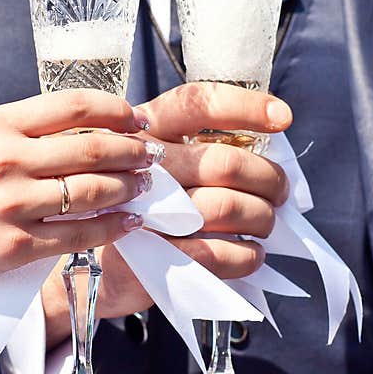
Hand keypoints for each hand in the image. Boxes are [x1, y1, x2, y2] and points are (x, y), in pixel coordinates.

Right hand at [0, 90, 161, 284]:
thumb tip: (83, 131)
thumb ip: (23, 130)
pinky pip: (79, 234)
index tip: (137, 117)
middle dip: (132, 150)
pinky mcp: (18, 244)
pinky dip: (112, 227)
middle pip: (92, 149)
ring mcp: (14, 204)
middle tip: (152, 153)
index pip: (74, 106)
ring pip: (91, 191)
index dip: (116, 110)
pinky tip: (130, 222)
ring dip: (128, 186)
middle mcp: (10, 160)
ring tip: (145, 185)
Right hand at [42, 83, 291, 332]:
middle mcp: (139, 164)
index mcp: (144, 129)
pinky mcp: (152, 256)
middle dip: (269, 178)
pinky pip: (219, 253)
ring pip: (228, 207)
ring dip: (262, 218)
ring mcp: (143, 210)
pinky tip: (251, 253)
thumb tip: (266, 156)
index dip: (243, 106)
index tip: (281, 117)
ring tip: (265, 224)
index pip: (196, 104)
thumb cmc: (137, 209)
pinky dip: (248, 255)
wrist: (91, 269)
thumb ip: (197, 151)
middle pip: (224, 161)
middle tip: (279, 191)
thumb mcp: (154, 165)